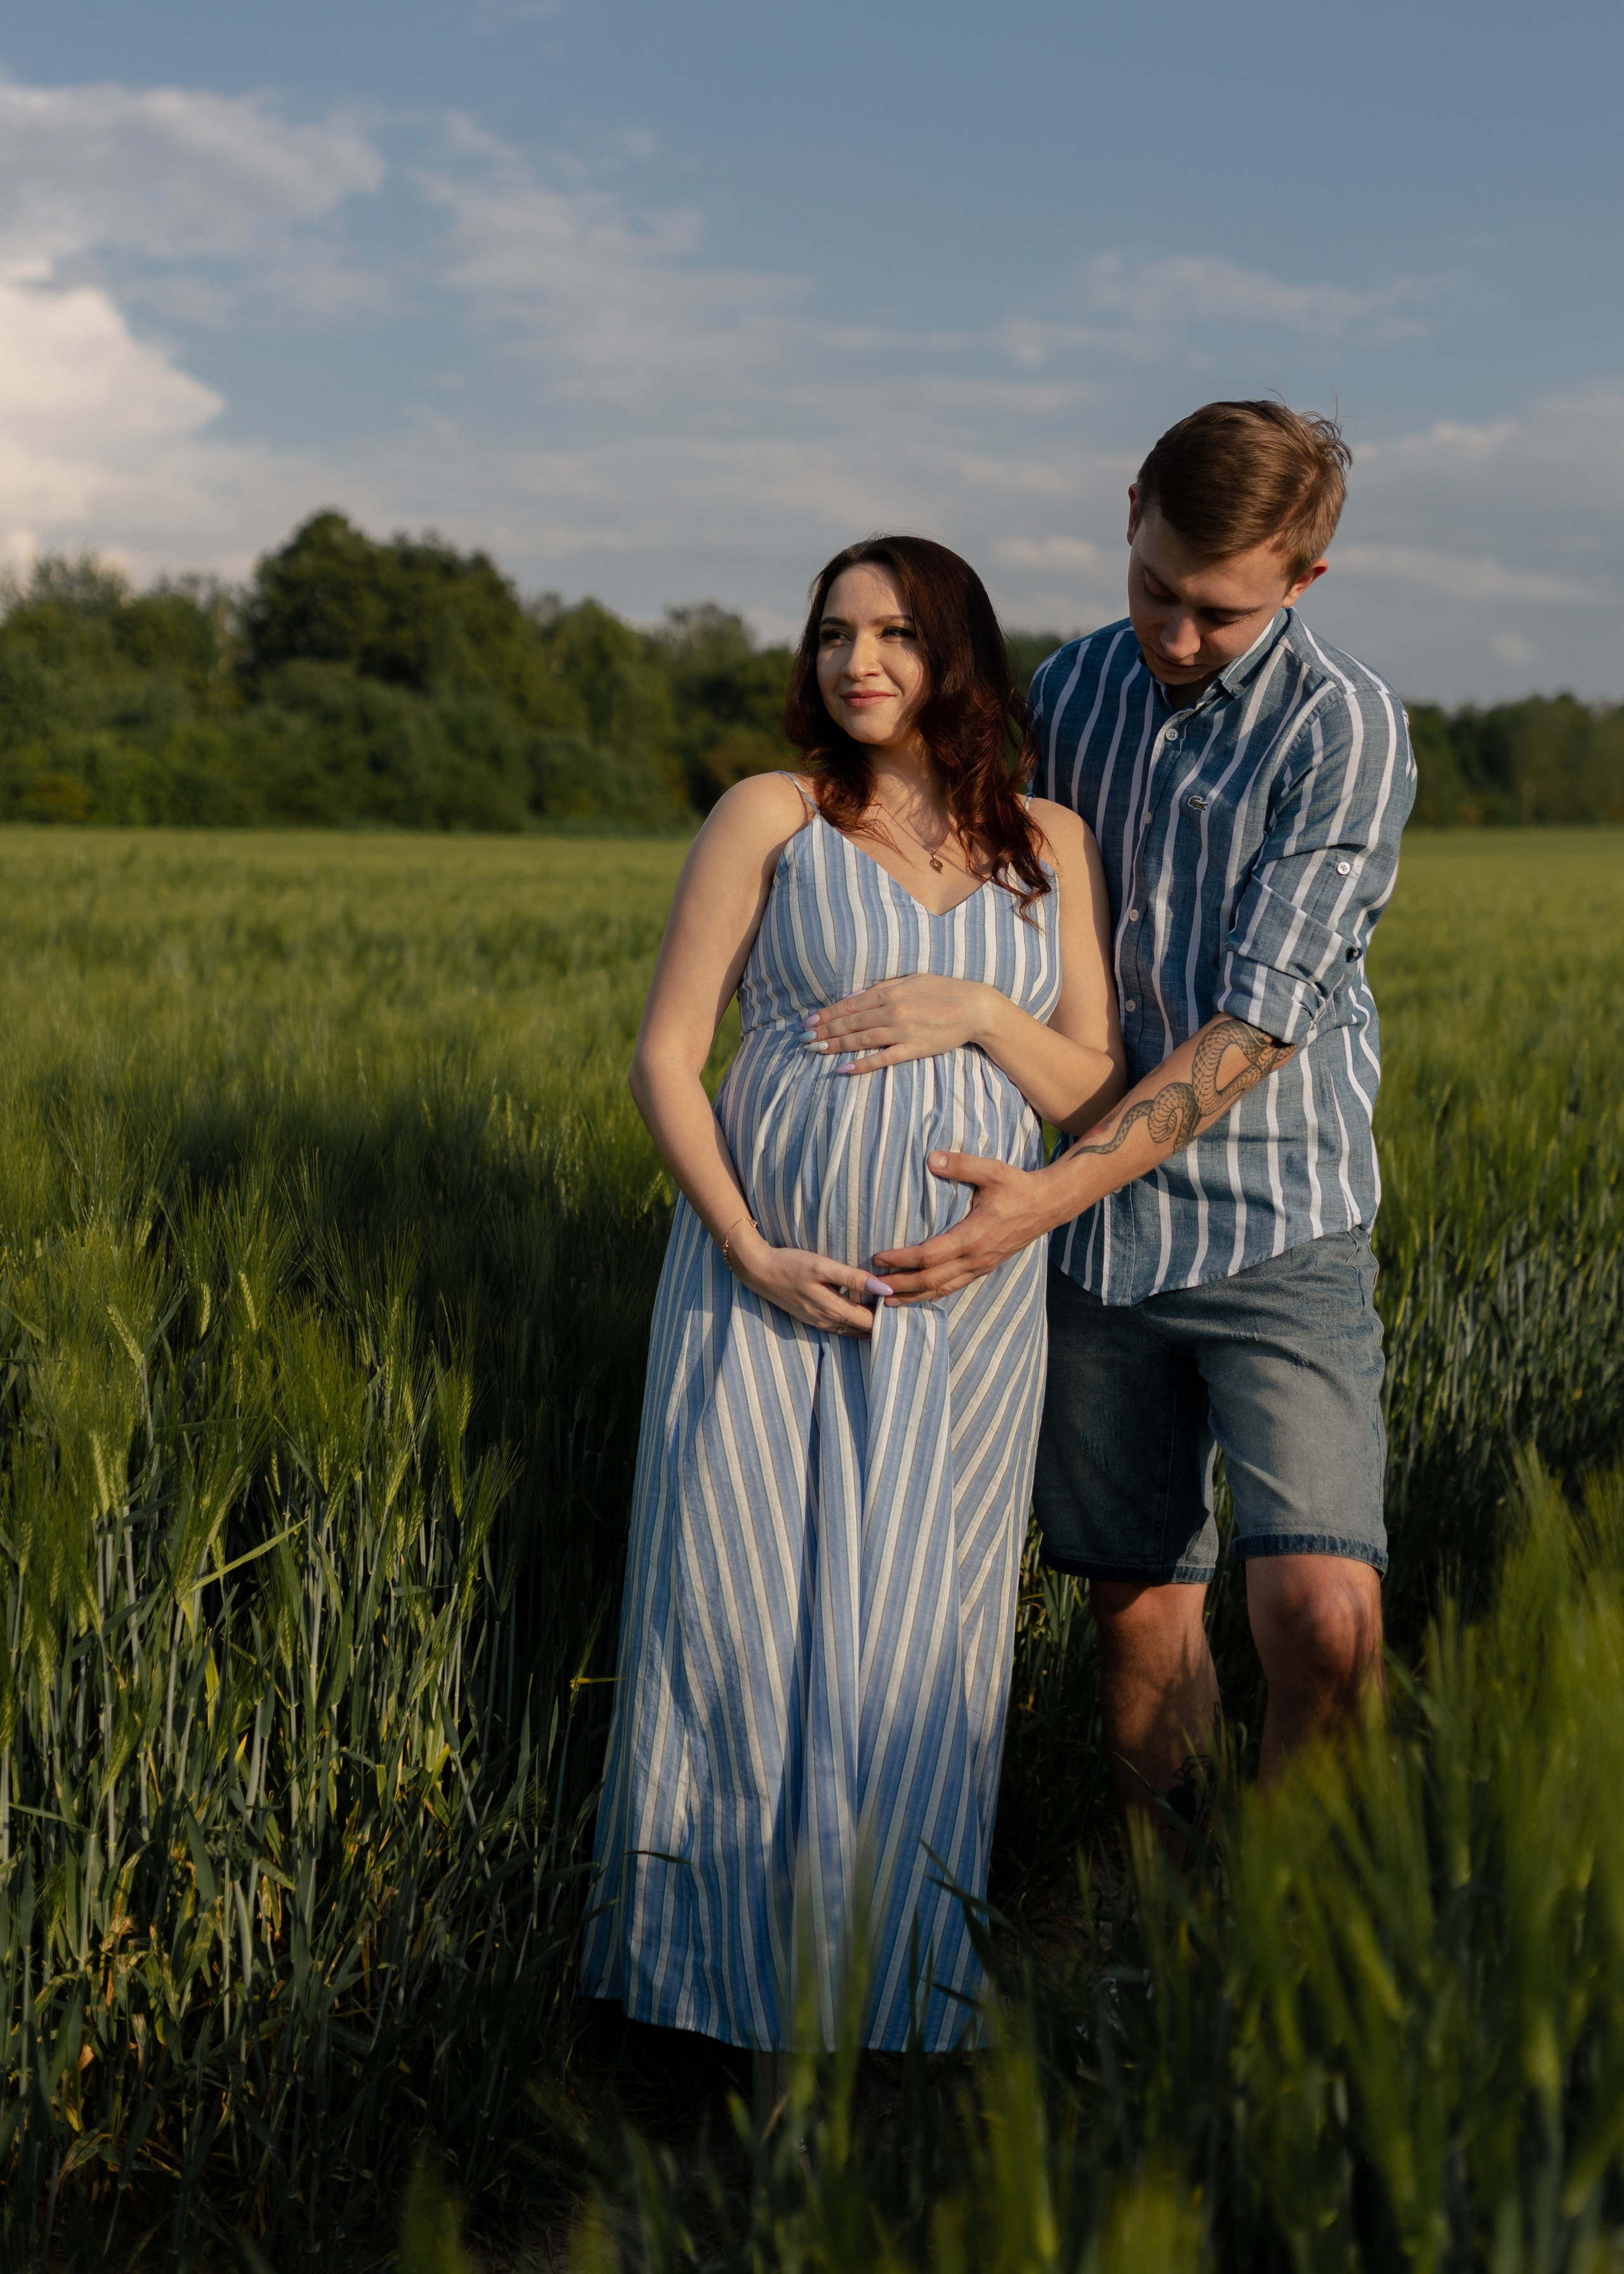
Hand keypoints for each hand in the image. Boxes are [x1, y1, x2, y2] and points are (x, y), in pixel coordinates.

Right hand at [728, 1225, 892, 1334]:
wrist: (758, 1271)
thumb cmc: (791, 1264)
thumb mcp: (823, 1266)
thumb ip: (854, 1278)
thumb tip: (885, 1289)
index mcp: (833, 1310)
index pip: (871, 1322)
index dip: (889, 1316)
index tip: (905, 1304)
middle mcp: (827, 1321)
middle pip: (864, 1329)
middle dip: (883, 1322)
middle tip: (904, 1308)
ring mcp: (818, 1322)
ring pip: (852, 1330)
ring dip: (869, 1325)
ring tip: (889, 1314)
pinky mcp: (811, 1319)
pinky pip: (840, 1327)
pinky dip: (855, 1324)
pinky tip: (864, 1315)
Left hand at [802, 975, 1002, 1073]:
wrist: (974, 1008)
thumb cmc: (943, 990)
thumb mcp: (911, 980)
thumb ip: (883, 987)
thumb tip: (857, 995)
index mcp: (889, 992)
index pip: (850, 1004)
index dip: (827, 1014)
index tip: (809, 1021)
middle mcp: (891, 1011)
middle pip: (849, 1023)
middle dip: (823, 1031)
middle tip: (803, 1038)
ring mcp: (901, 1032)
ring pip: (859, 1040)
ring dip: (834, 1046)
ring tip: (814, 1051)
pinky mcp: (912, 1049)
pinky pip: (881, 1059)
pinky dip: (861, 1064)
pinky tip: (842, 1069)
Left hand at [871, 1153, 1054, 1301]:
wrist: (1047, 1205)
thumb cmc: (1017, 1186)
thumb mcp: (991, 1170)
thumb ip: (961, 1165)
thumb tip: (931, 1158)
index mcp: (973, 1236)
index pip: (929, 1255)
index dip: (902, 1259)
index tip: (879, 1258)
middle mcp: (976, 1258)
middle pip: (931, 1280)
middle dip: (901, 1285)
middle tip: (874, 1287)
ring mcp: (981, 1266)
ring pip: (943, 1289)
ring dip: (915, 1296)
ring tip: (889, 1301)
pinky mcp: (985, 1268)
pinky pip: (955, 1286)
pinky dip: (933, 1294)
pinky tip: (919, 1296)